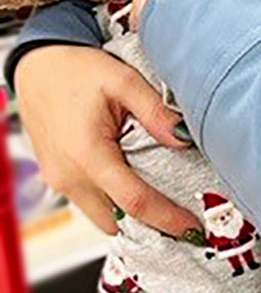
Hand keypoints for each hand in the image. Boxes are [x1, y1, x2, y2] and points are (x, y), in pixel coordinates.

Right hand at [15, 45, 200, 236]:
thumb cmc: (73, 69)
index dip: (167, 219)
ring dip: (132, 218)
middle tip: (185, 222)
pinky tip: (138, 190)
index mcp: (88, 155)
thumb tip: (184, 138)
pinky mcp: (57, 178)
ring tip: (166, 208)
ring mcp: (59, 180)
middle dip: (151, 228)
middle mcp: (69, 176)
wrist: (36, 64)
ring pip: (103, 216)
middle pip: (117, 221)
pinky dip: (115, 205)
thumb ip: (156, 111)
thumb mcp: (123, 80)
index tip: (192, 228)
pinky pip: (91, 204)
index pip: (135, 202)